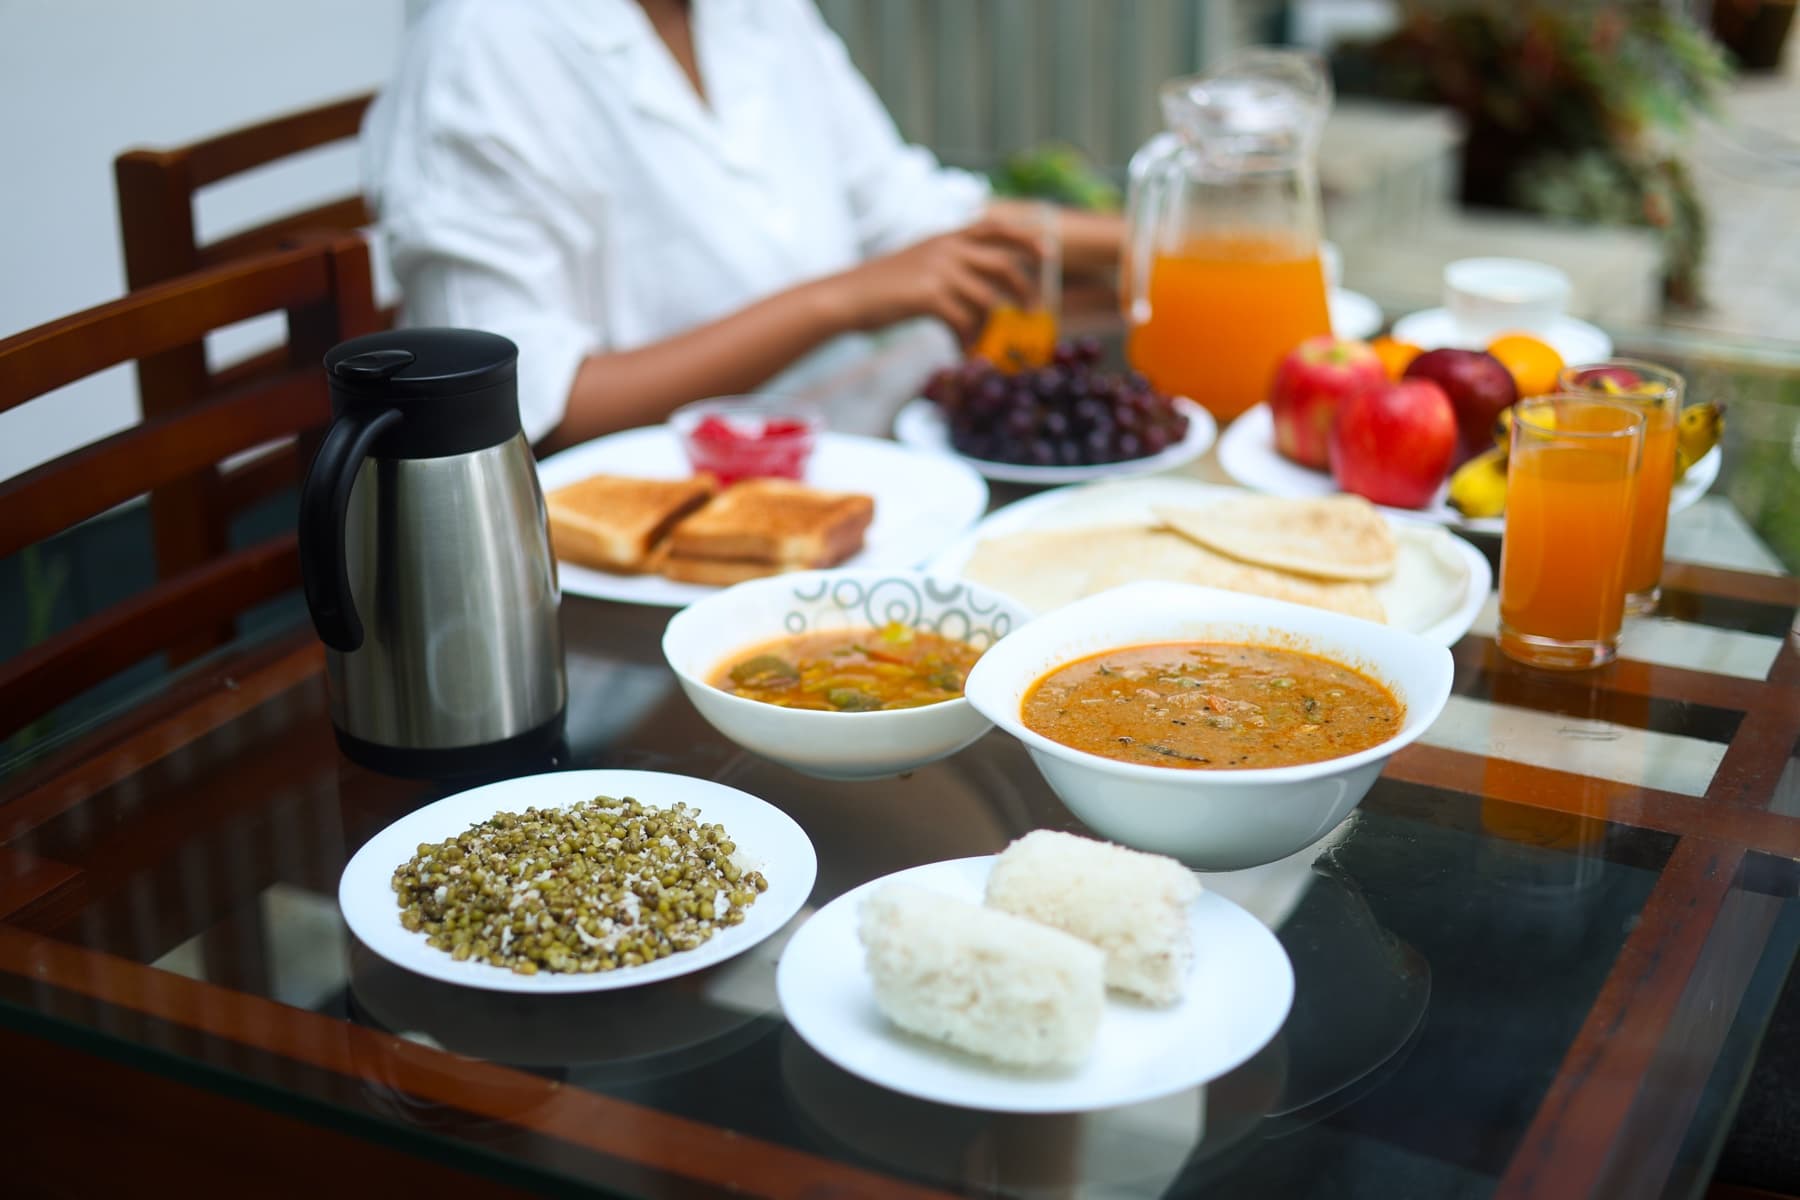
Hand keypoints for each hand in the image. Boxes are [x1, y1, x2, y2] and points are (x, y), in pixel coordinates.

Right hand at [821, 219, 1040, 345]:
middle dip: (1024, 289)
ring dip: (994, 326)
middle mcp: (947, 248)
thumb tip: (981, 291)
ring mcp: (939, 270)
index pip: (995, 227)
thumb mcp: (919, 263)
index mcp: (946, 237)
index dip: (1025, 237)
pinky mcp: (930, 296)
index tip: (1047, 252)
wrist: (846, 297)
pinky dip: (968, 342)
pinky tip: (963, 354)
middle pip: (1003, 263)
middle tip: (1033, 311)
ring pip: (987, 298)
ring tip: (990, 345)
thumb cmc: (881, 288)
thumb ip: (949, 267)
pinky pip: (964, 321)